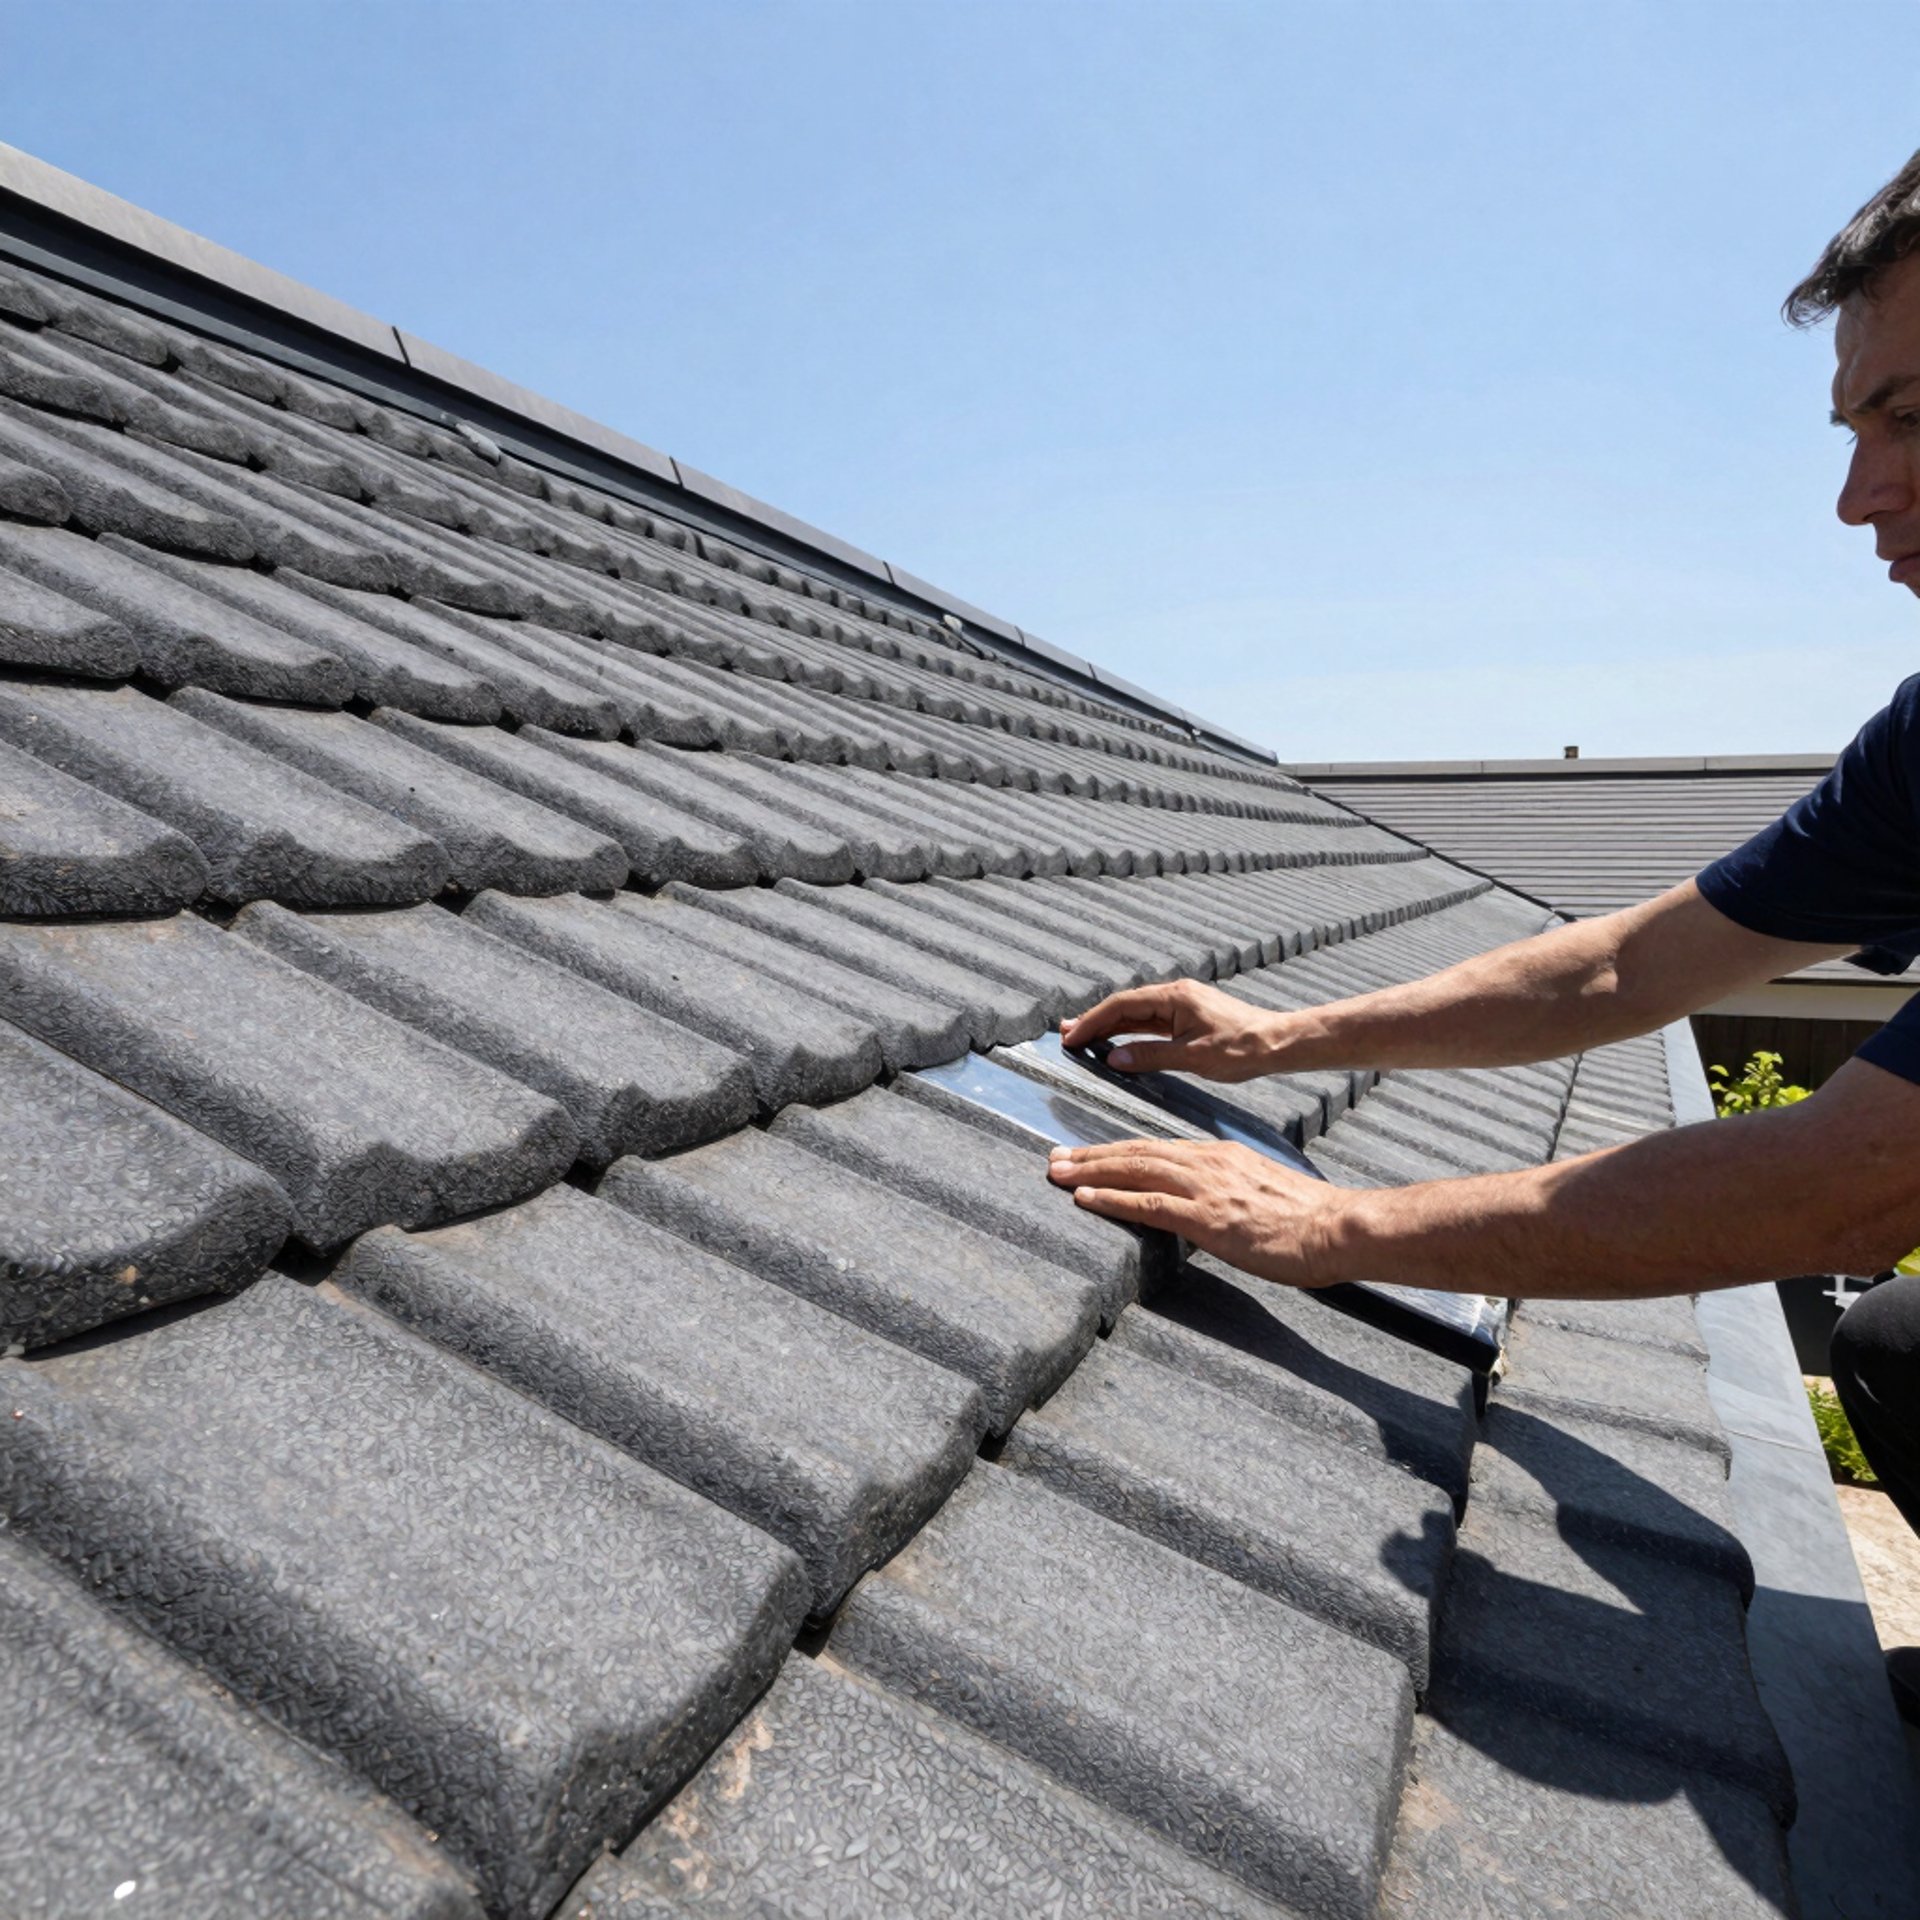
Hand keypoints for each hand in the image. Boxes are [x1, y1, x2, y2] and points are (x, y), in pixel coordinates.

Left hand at [1046, 1137, 1349, 1287]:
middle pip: (1137, 1152)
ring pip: (1135, 1170)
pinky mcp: (1206, 1218)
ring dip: (1089, 1170)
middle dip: (1092, 1153)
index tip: (1089, 1153)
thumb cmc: (1308, 1219)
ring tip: (1055, 1171)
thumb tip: (1206, 1203)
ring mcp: (1206, 1188)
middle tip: (1055, 1155)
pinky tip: (1083, 1198)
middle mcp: (1207, 1163)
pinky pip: (1147, 1204)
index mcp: (1221, 1157)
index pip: (1158, 1148)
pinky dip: (1111, 1198)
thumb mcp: (1261, 1191)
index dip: (1118, 1150)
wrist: (1337, 1228)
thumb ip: (1228, 1191)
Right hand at [1059, 980, 1282, 1082]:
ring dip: (1110, 1026)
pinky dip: (1130, 1031)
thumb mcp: (1192, 1057)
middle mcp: (1176, 995)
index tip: (1070, 1036)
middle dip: (1095, 1021)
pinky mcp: (1190, 1018)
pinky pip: (1152, 1023)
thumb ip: (1150, 1056)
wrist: (1278, 1043)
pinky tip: (1117, 1041)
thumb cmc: (1241, 1049)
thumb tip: (1113, 1058)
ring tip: (1082, 1037)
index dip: (1093, 1020)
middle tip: (1065, 1034)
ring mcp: (1183, 1006)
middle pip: (1126, 1006)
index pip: (1122, 1005)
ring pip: (1137, 1014)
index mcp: (1174, 997)